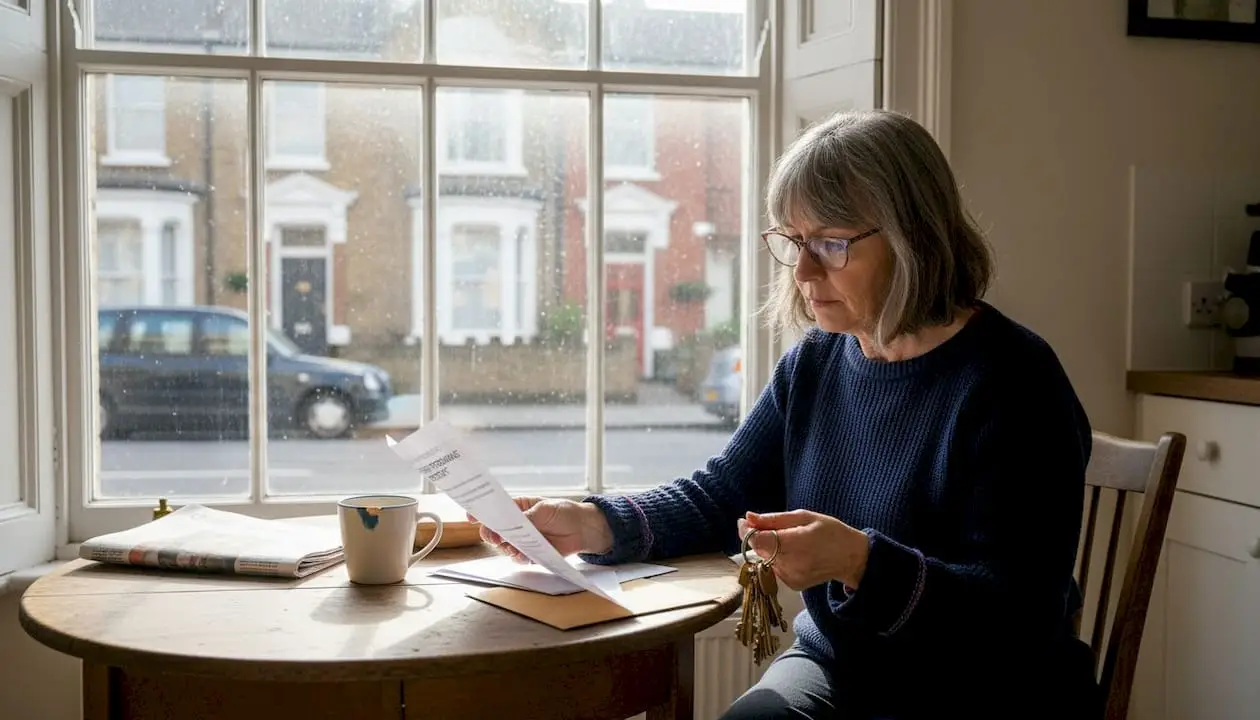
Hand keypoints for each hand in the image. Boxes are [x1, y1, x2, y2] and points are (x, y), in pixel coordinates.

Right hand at [470, 497, 613, 562]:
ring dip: (506, 548)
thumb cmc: (564, 512)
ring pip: (505, 547)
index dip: (481, 513)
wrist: (584, 529)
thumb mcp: (544, 510)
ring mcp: (523, 540)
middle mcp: (516, 525)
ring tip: (514, 547)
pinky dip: (519, 558)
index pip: (494, 510)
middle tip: (494, 537)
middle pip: (494, 531)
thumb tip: (509, 527)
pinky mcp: (531, 553)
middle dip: (491, 534)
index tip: (471, 517)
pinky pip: (519, 558)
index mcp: (517, 508)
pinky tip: (524, 555)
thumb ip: (526, 519)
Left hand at [737, 510, 869, 591]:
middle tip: (771, 526)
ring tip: (789, 540)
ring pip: (765, 559)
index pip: (759, 541)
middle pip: (759, 550)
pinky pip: (774, 568)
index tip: (744, 521)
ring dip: (768, 548)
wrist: (851, 557)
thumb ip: (773, 519)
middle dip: (758, 537)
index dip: (747, 531)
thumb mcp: (804, 517)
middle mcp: (792, 564)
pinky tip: (793, 553)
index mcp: (796, 543)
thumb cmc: (830, 532)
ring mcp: (791, 577)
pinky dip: (777, 559)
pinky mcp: (792, 585)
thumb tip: (748, 517)